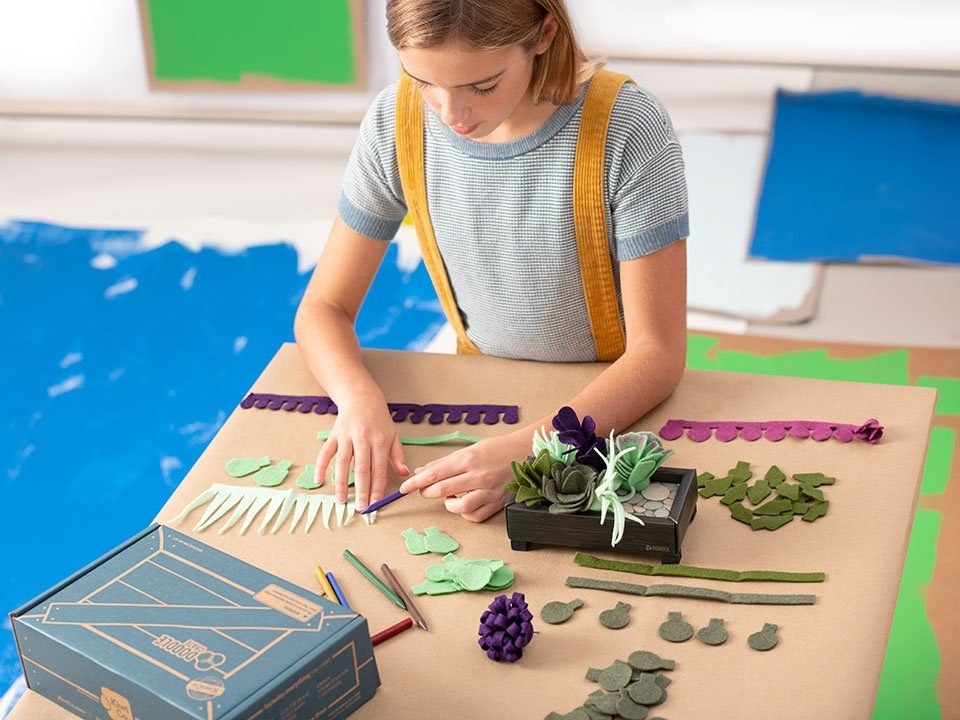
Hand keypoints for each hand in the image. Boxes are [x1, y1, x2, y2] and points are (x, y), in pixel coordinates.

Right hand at [315, 400, 408, 510]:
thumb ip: (397, 456)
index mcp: (379, 441)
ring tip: (341, 500)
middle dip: (361, 490)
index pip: (379, 469)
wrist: (361, 396)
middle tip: (360, 508)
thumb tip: (405, 474)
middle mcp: (362, 439)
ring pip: (342, 463)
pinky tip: (319, 481)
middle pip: (361, 469)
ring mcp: (346, 437)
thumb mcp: (393, 435)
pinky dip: (320, 466)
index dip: (377, 488)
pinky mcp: (333, 435)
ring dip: (341, 483)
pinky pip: (325, 453)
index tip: (376, 504)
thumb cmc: (379, 418)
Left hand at [398, 431, 529, 521]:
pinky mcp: (496, 503)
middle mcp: (477, 476)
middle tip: (425, 490)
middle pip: (442, 490)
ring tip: (450, 497)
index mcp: (468, 459)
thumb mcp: (467, 450)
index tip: (404, 488)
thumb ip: (443, 462)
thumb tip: (421, 471)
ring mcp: (488, 491)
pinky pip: (474, 516)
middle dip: (428, 492)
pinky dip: (465, 513)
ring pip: (458, 507)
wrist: (523, 452)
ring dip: (448, 504)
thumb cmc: (495, 449)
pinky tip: (465, 504)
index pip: (434, 474)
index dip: (416, 483)